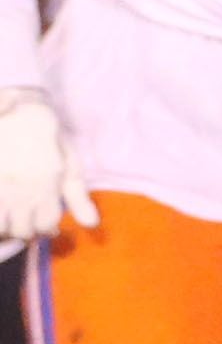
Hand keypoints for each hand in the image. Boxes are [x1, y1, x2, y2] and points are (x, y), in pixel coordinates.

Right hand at [0, 90, 94, 241]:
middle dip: (25, 229)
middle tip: (23, 219)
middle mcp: (22, 191)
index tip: (41, 222)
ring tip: (8, 215)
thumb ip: (79, 198)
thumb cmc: (51, 141)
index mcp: (48, 189)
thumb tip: (91, 225)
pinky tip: (1, 206)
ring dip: (5, 225)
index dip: (45, 228)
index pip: (46, 226)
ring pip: (1, 225)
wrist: (24, 113)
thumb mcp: (70, 167)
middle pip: (22, 229)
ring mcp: (1, 186)